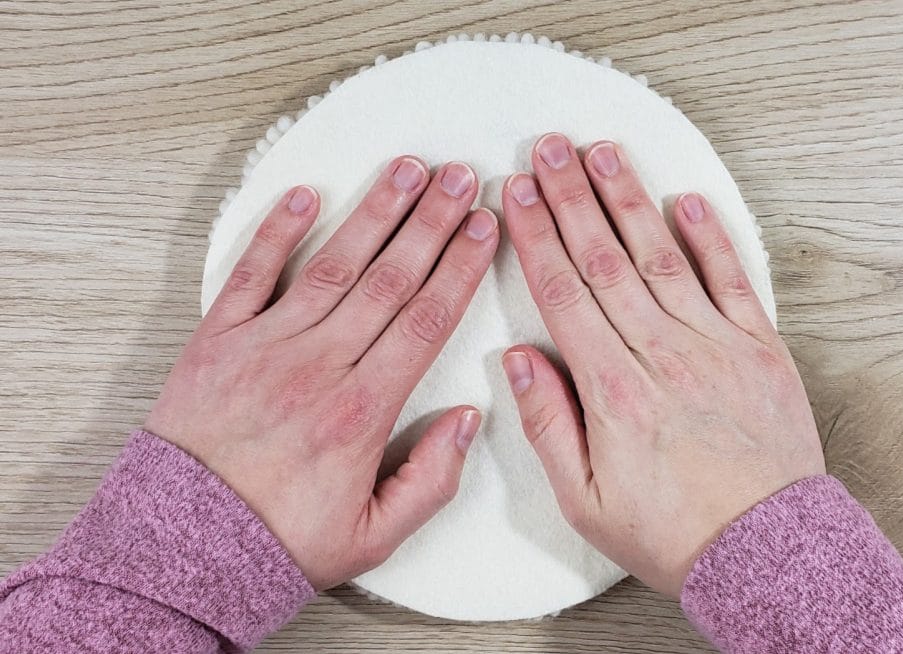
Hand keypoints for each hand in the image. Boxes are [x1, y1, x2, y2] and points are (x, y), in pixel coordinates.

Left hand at [146, 158, 498, 588]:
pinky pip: (250, 273)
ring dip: (374, 212)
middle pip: (391, 278)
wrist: (182, 550)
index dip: (461, 267)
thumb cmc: (278, 541)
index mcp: (362, 410)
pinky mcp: (218, 340)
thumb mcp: (374, 536)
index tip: (484, 228)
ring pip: (334, 264)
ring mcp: (266, 345)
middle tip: (461, 177)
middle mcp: (319, 365)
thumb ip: (431, 480)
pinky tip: (304, 193)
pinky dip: (276, 230)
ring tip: (406, 169)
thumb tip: (466, 419)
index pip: (427, 320)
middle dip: (433, 221)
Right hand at [500, 134, 824, 597]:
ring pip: (660, 256)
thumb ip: (548, 423)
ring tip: (604, 155)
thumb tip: (518, 360)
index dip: (535, 237)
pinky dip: (709, 236)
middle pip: (604, 260)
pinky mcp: (759, 349)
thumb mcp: (585, 497)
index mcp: (613, 390)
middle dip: (571, 198)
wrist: (765, 552)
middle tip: (550, 150)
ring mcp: (714, 345)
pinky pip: (731, 280)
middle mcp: (662, 354)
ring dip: (628, 200)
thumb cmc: (674, 532)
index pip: (562, 293)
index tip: (518, 197)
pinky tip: (686, 201)